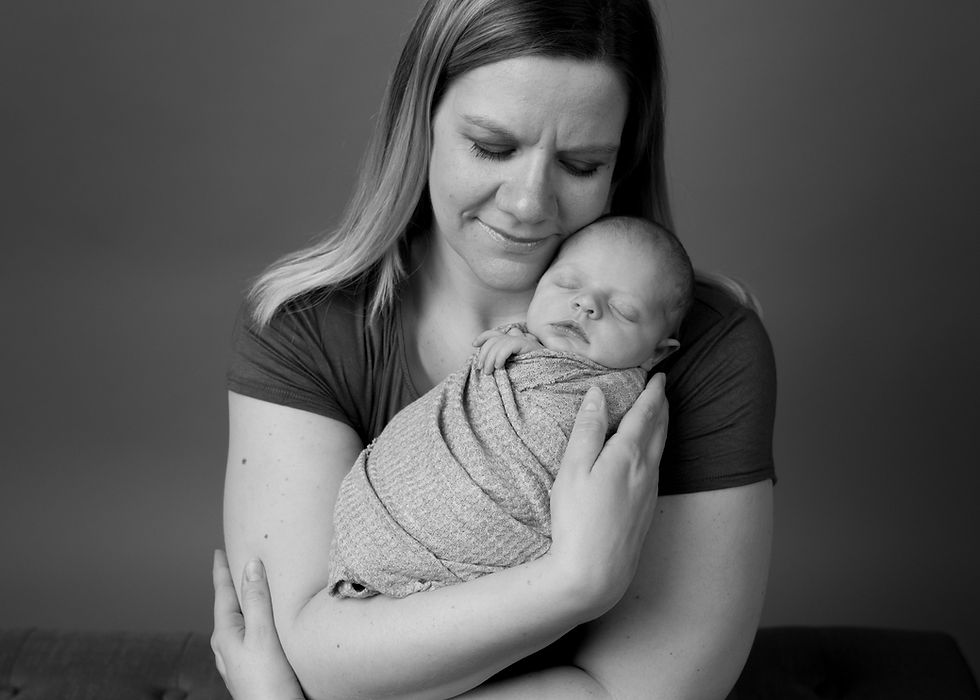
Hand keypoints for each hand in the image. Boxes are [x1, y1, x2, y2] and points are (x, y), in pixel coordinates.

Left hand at [211, 550, 305, 699]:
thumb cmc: (267, 684)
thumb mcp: (262, 636)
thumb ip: (256, 601)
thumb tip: (250, 565)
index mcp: (226, 634)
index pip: (222, 593)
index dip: (221, 570)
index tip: (218, 551)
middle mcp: (227, 646)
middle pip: (227, 606)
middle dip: (230, 585)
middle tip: (233, 563)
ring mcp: (238, 659)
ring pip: (237, 622)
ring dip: (242, 603)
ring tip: (248, 589)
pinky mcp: (252, 668)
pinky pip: (248, 635)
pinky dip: (252, 620)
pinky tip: (261, 625)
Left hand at [473, 327, 542, 373]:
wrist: (549, 381)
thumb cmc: (531, 378)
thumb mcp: (512, 368)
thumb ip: (501, 361)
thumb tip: (484, 362)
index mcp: (514, 341)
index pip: (495, 333)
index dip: (483, 336)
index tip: (474, 344)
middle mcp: (519, 338)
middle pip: (494, 338)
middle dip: (484, 353)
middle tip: (481, 368)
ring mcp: (524, 340)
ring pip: (499, 343)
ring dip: (489, 359)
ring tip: (489, 372)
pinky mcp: (528, 345)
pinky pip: (508, 346)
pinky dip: (500, 356)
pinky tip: (499, 367)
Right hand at [547, 374, 667, 614]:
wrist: (596, 573)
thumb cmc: (577, 520)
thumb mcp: (573, 469)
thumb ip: (587, 429)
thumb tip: (598, 394)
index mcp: (628, 455)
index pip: (646, 414)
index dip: (653, 393)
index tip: (659, 376)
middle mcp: (646, 471)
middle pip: (660, 430)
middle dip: (661, 407)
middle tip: (661, 390)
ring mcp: (649, 492)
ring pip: (660, 450)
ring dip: (661, 428)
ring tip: (657, 416)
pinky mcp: (646, 510)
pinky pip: (656, 468)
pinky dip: (655, 449)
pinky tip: (647, 456)